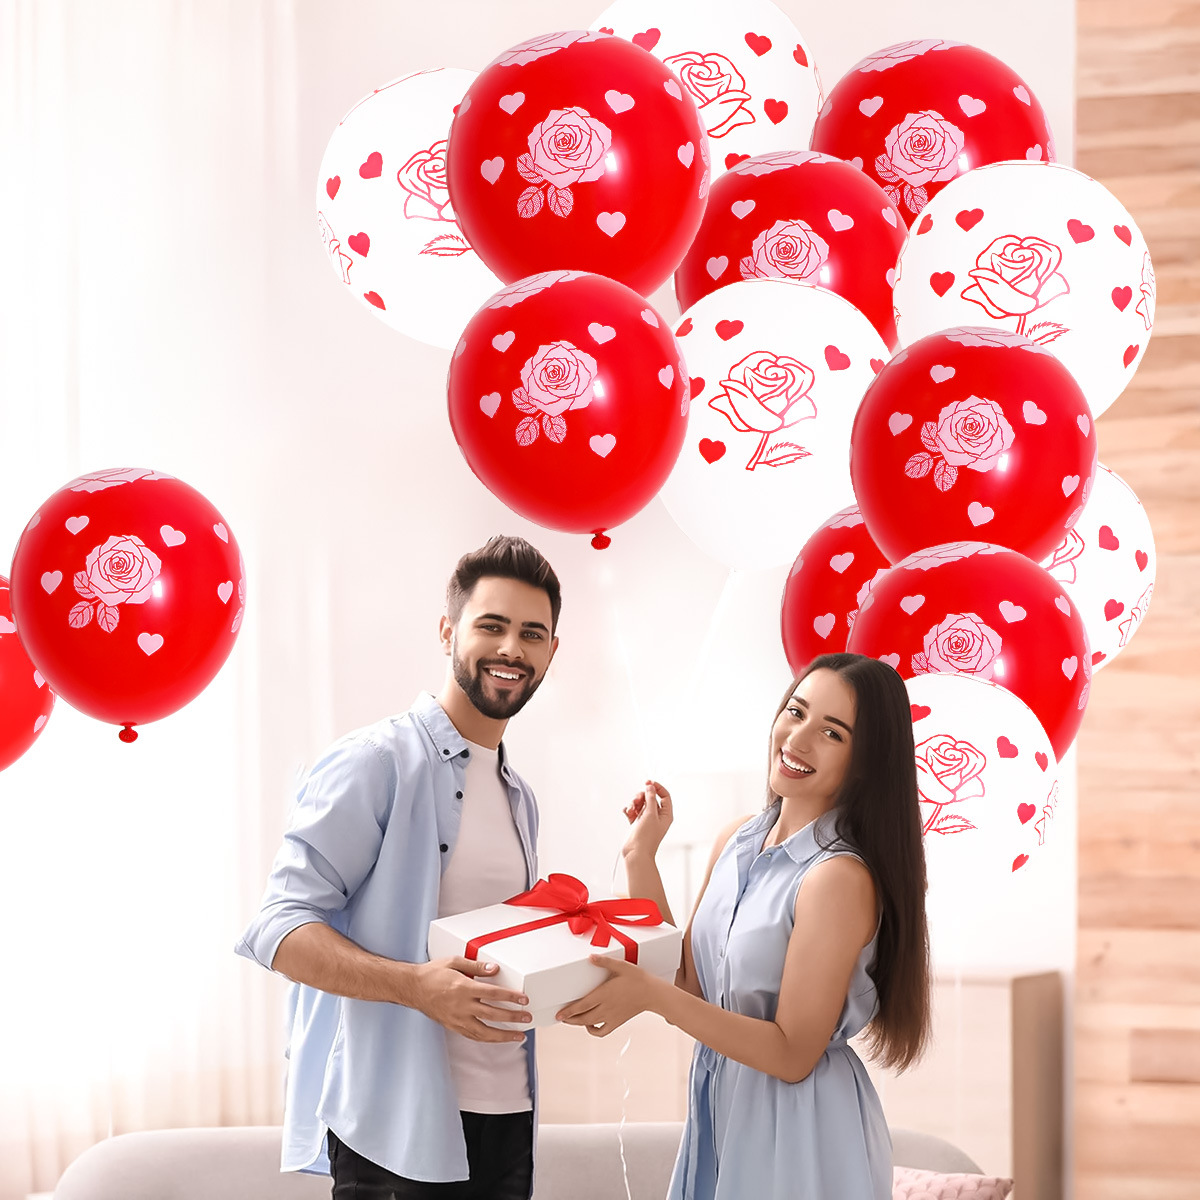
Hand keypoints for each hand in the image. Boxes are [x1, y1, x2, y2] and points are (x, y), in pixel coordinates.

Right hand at [414, 957, 530, 1042]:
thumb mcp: (454, 962)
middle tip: (527, 1017)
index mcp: (464, 988)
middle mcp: (462, 1006)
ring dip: (504, 1035)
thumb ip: (476, 966)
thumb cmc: (432, 973)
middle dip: (513, 1017)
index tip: (523, 999)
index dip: (511, 997)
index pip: (493, 994)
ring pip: (485, 1032)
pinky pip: (473, 1036)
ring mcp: (457, 1019)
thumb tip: (494, 969)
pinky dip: (487, 1038)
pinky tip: (496, 1038)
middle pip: (493, 1015)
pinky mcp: (453, 1026)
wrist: (412, 987)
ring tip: (518, 1036)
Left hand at [554, 954, 659, 1036]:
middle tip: (560, 1017)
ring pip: (590, 1025)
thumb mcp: (621, 966)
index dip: (568, 1012)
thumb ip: (604, 962)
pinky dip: (594, 1031)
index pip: (581, 1006)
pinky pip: (602, 1032)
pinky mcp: (617, 1022)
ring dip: (578, 1024)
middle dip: (569, 1019)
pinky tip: (590, 1025)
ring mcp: (611, 1017)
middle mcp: (605, 1008)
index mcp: (604, 994)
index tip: (559, 1014)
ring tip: (571, 1020)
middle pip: (583, 1018)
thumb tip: (590, 957)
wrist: (652, 993)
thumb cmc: (637, 979)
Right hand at [621, 780, 672, 863]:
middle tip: (637, 799)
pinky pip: (633, 811)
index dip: (657, 787)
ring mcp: (646, 820)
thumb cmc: (646, 837)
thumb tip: (650, 786)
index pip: (665, 796)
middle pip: (650, 798)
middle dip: (642, 796)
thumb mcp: (650, 814)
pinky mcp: (637, 823)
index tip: (648, 782)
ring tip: (631, 809)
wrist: (636, 853)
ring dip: (634, 803)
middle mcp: (657, 816)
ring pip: (640, 803)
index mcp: (666, 815)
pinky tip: (627, 813)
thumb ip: (651, 798)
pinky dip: (629, 810)